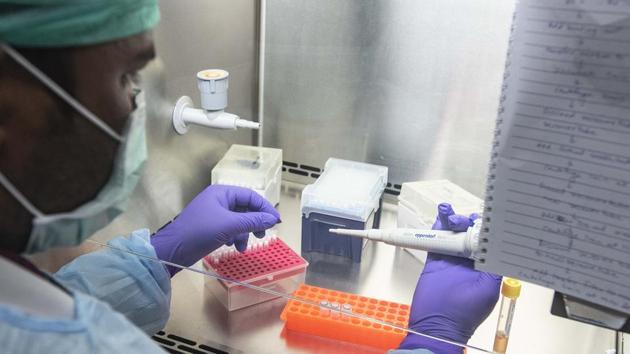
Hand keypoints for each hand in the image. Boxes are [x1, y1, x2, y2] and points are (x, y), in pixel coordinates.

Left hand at [150, 185, 280, 275]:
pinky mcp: (210, 227)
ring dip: (244, 233)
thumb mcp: (230, 226)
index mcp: (222, 192)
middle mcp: (218, 200)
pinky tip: (232, 246)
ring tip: (242, 247)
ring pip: (238, 220)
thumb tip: (273, 219)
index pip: (250, 196)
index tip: (276, 222)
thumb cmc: (199, 232)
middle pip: (245, 208)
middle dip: (254, 222)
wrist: (172, 250)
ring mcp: (214, 213)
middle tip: (262, 235)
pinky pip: (230, 228)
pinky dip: (234, 237)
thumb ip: (253, 221)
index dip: (265, 208)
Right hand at [398, 203, 500, 353]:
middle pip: (469, 233)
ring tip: (450, 213)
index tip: (487, 218)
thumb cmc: (466, 313)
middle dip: (468, 222)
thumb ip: (494, 266)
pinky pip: (436, 238)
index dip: (487, 228)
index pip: (488, 241)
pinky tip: (441, 214)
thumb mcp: (488, 289)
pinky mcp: (435, 258)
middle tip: (466, 220)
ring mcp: (451, 258)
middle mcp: (469, 260)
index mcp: (485, 267)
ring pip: (453, 232)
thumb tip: (499, 245)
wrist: (437, 324)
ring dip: (453, 220)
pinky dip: (438, 226)